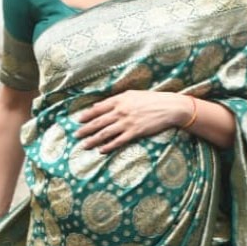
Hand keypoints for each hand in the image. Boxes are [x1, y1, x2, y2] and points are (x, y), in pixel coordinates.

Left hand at [74, 91, 191, 153]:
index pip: (98, 108)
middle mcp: (121, 111)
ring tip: (84, 145)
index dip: (87, 115)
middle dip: (86, 129)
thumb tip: (96, 105)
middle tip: (76, 136)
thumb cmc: (151, 99)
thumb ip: (114, 99)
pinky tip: (101, 150)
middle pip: (99, 122)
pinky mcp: (135, 132)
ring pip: (106, 132)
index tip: (78, 121)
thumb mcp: (131, 94)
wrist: (170, 107)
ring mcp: (127, 122)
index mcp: (119, 100)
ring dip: (93, 140)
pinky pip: (119, 141)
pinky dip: (109, 146)